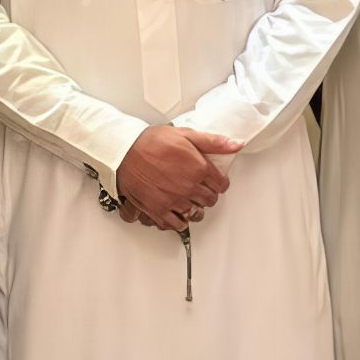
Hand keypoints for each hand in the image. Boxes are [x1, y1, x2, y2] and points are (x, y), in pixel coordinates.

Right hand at [115, 125, 242, 231]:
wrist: (123, 151)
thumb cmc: (150, 142)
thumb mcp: (184, 134)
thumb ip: (212, 142)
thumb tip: (235, 144)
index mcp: (198, 168)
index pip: (221, 184)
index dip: (218, 182)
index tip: (213, 181)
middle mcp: (189, 187)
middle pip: (210, 200)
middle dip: (207, 195)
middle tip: (199, 189)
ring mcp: (174, 200)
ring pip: (195, 213)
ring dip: (194, 208)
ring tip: (188, 201)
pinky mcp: (159, 210)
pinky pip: (176, 224)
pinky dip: (179, 221)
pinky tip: (176, 212)